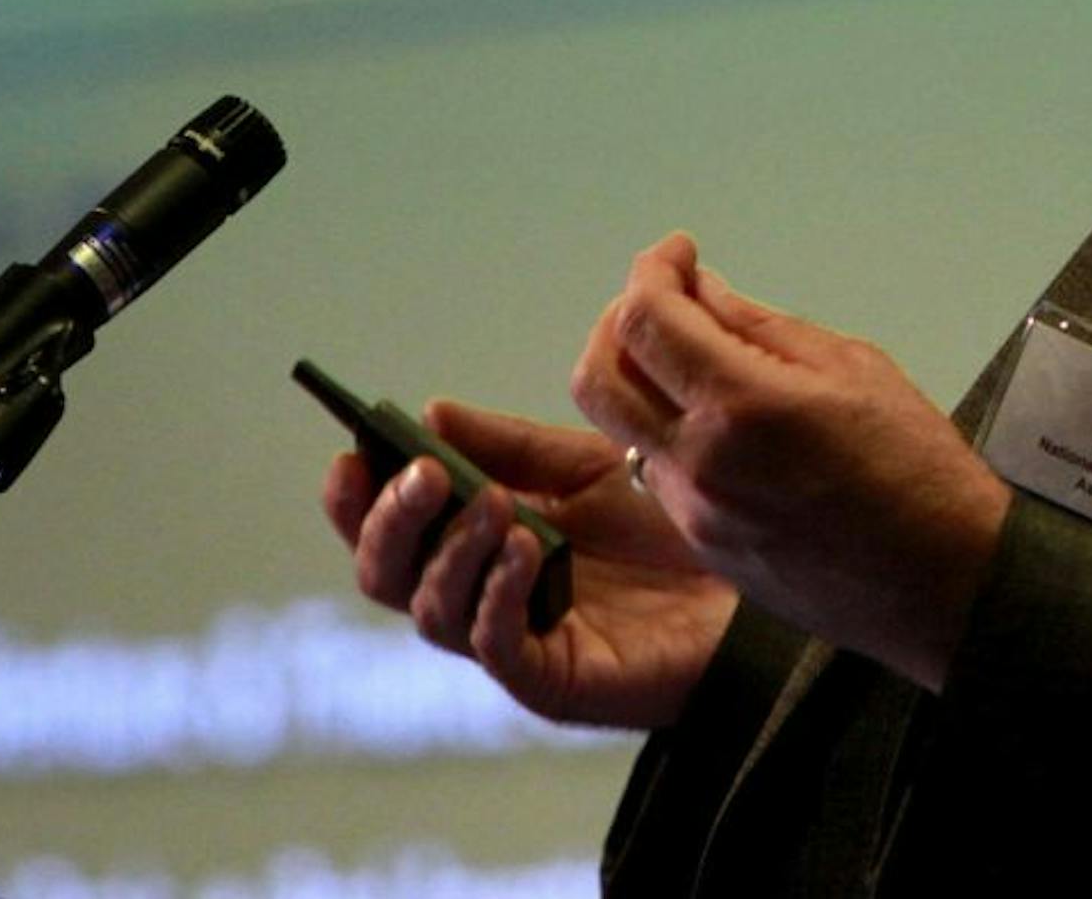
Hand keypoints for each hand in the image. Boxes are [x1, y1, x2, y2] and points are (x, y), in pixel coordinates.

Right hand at [325, 399, 738, 729]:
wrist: (741, 582)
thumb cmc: (659, 524)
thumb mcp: (583, 467)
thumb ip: (510, 446)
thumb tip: (431, 412)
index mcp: (473, 542)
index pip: (393, 529)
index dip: (358, 500)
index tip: (350, 456)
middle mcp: (477, 596)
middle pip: (390, 577)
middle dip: (391, 524)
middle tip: (422, 475)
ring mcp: (510, 642)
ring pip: (433, 613)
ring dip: (451, 553)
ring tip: (492, 503)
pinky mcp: (550, 680)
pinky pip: (497, 648)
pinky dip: (496, 595)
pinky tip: (522, 549)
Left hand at [570, 234, 1010, 691]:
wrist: (944, 587)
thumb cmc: (916, 462)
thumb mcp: (852, 366)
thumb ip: (762, 328)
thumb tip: (702, 292)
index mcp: (740, 407)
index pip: (646, 321)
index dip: (652, 269)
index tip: (682, 252)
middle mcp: (697, 464)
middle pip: (596, 379)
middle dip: (618, 321)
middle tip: (671, 301)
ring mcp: (693, 516)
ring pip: (620, 430)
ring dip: (640, 378)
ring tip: (696, 356)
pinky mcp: (703, 550)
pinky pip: (656, 473)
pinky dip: (666, 428)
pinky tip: (718, 417)